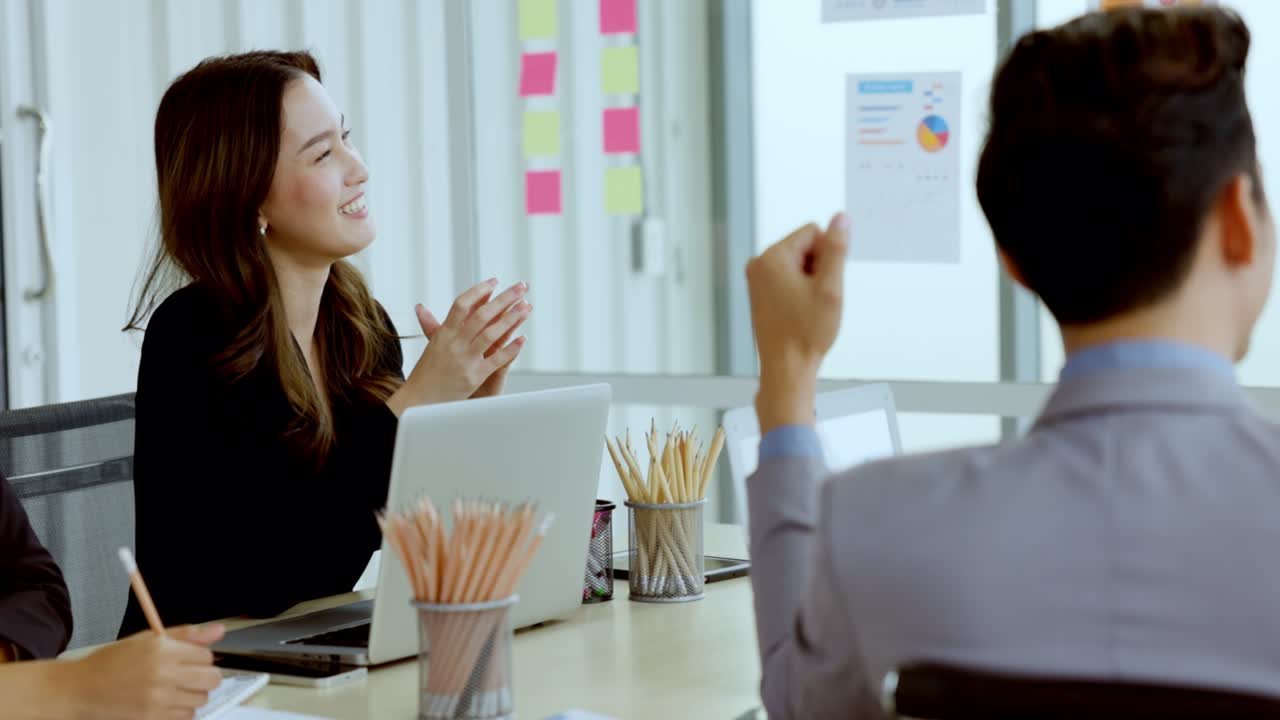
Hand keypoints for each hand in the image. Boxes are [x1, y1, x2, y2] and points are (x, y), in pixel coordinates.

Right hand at [64, 624, 224, 719]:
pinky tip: (166, 702)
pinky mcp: (153, 719)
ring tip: (173, 689)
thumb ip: (186, 635)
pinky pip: (187, 716)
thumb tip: (218, 630)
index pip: (207, 655)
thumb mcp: (147, 640)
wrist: (80, 690)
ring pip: (201, 699)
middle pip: (212, 679)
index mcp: (162, 650)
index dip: (200, 657)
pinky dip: (181, 711)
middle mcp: (163, 674)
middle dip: (204, 676)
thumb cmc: (111, 663)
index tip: (189, 659)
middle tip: (189, 675)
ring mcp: (159, 700)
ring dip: (193, 694)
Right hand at [388, 279, 530, 413]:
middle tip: (521, 286)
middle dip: (504, 299)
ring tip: (526, 307)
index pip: (462, 304)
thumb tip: (421, 307)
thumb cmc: (427, 373)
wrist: (419, 400)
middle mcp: (455, 343)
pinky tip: (523, 338)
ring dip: (511, 319)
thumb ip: (433, 326)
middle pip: (482, 315)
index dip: (479, 291)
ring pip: (492, 334)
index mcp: (444, 333)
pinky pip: (497, 360)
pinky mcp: (474, 376)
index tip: (494, 281)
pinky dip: (511, 349)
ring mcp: (465, 359)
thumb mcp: (431, 346)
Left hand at [745, 213, 848, 432]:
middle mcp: (758, 264)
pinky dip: (800, 291)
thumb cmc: (805, 333)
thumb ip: (836, 249)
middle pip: (804, 247)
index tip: (822, 285)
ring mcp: (757, 279)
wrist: (786, 368)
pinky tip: (799, 312)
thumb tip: (841, 218)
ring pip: (799, 264)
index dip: (827, 257)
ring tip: (807, 308)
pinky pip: (789, 278)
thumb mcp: (830, 287)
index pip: (813, 232)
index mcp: (771, 258)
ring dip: (810, 281)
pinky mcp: (760, 292)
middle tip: (816, 300)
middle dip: (818, 269)